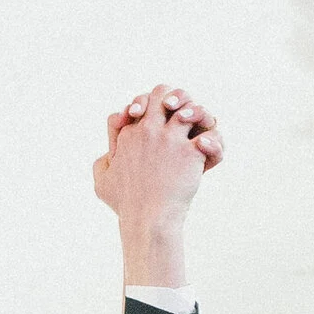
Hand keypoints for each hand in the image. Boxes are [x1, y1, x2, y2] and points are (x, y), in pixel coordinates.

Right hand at [94, 88, 223, 287]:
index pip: (138, 103)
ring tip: (199, 127)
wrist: (147, 220)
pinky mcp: (189, 152)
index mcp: (128, 134)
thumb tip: (108, 154)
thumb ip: (102, 163)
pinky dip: (212, 141)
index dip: (147, 106)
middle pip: (162, 92)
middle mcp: (147, 131)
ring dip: (197, 113)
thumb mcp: (102, 182)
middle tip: (181, 115)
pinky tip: (206, 149)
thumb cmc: (125, 205)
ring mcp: (169, 139)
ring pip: (188, 106)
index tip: (154, 122)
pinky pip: (208, 134)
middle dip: (174, 98)